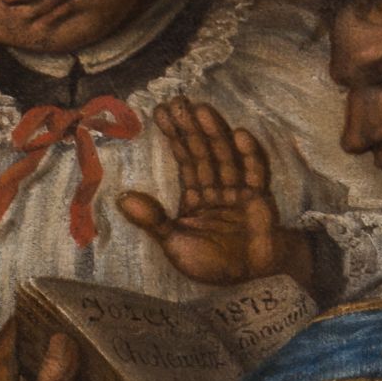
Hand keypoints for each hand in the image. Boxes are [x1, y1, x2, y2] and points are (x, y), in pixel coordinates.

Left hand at [0, 319, 92, 380]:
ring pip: (45, 370)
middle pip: (23, 359)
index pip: (1, 355)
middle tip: (56, 312)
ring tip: (75, 327)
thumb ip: (55, 376)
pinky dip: (74, 368)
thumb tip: (59, 338)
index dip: (11, 330)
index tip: (26, 308)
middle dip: (37, 336)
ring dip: (58, 352)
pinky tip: (90, 355)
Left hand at [117, 97, 310, 286]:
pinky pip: (255, 173)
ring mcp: (239, 191)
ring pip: (225, 157)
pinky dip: (249, 154)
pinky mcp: (260, 198)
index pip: (184, 160)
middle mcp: (216, 189)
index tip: (160, 112)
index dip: (174, 136)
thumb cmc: (212, 263)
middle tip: (179, 101)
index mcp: (195, 198)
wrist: (251, 279)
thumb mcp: (174, 243)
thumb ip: (153, 220)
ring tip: (201, 110)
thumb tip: (121, 197)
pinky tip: (240, 134)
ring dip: (214, 133)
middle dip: (191, 127)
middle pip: (203, 152)